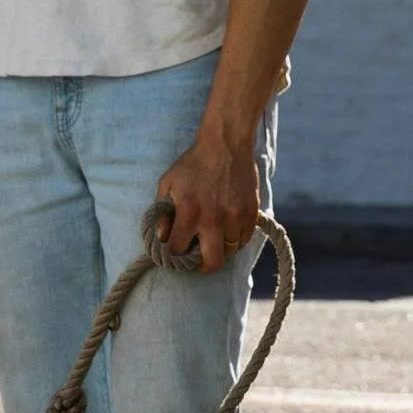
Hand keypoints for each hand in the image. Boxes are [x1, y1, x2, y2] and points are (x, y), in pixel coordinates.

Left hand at [155, 130, 258, 274]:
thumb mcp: (168, 183)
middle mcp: (213, 219)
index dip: (174, 253)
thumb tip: (161, 236)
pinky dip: (237, 240)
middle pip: (212, 262)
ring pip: (231, 251)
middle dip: (203, 267)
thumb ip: (162, 212)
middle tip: (200, 262)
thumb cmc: (193, 164)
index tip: (175, 251)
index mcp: (189, 212)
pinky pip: (245, 238)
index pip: (178, 248)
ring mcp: (235, 217)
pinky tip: (229, 232)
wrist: (225, 145)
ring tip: (215, 241)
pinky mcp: (251, 212)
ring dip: (221, 249)